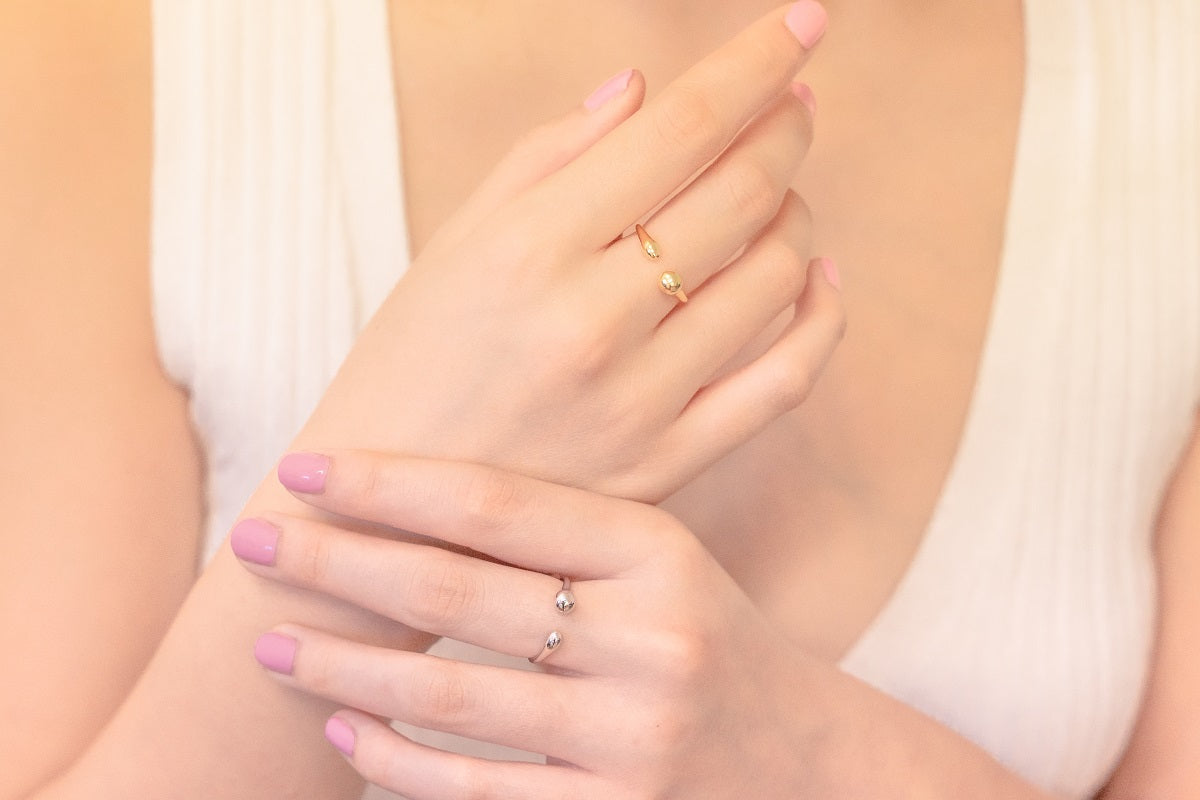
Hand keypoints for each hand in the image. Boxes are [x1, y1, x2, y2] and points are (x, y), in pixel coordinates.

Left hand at [237, 449, 829, 798]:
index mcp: (658, 552)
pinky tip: (342, 727)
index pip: (498, 504)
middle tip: (253, 543)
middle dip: (339, 564)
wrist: (805, 760)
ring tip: (271, 643)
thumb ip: (560, 530)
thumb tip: (406, 499)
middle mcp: (649, 639)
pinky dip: (394, 759)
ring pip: (450, 697)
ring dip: (345, 667)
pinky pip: (473, 787)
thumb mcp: (661, 562)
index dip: (390, 483)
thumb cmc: (708, 637)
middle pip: (457, 593)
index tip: (307, 467)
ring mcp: (630, 736)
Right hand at [300, 3, 841, 502]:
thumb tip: (644, 89)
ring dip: (796, 213)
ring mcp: (638, 401)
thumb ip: (547, 158)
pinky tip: (817, 276)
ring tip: (777, 193)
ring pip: (775, 277)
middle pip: (741, 194)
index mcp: (529, 248)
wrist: (388, 515)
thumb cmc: (410, 361)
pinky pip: (785, 379)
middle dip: (786, 130)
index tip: (808, 21)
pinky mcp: (668, 464)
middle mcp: (591, 321)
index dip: (758, 63)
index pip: (682, 129)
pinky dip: (821, 316)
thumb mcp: (452, 244)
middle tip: (791, 108)